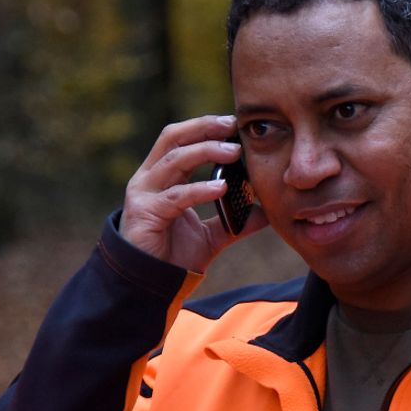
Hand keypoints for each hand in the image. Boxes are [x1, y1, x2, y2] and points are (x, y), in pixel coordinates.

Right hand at [120, 114, 265, 271]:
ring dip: (205, 151)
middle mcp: (149, 179)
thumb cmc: (174, 256)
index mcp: (161, 177)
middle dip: (204, 128)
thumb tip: (266, 213)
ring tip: (233, 152)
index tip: (234, 124)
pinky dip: (199, 190)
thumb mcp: (211, 235)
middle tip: (233, 126)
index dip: (205, 127)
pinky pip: (176, 196)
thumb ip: (234, 221)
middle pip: (173, 138)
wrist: (151, 286)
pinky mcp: (145, 214)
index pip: (181, 139)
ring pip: (175, 160)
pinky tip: (221, 188)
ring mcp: (144, 194)